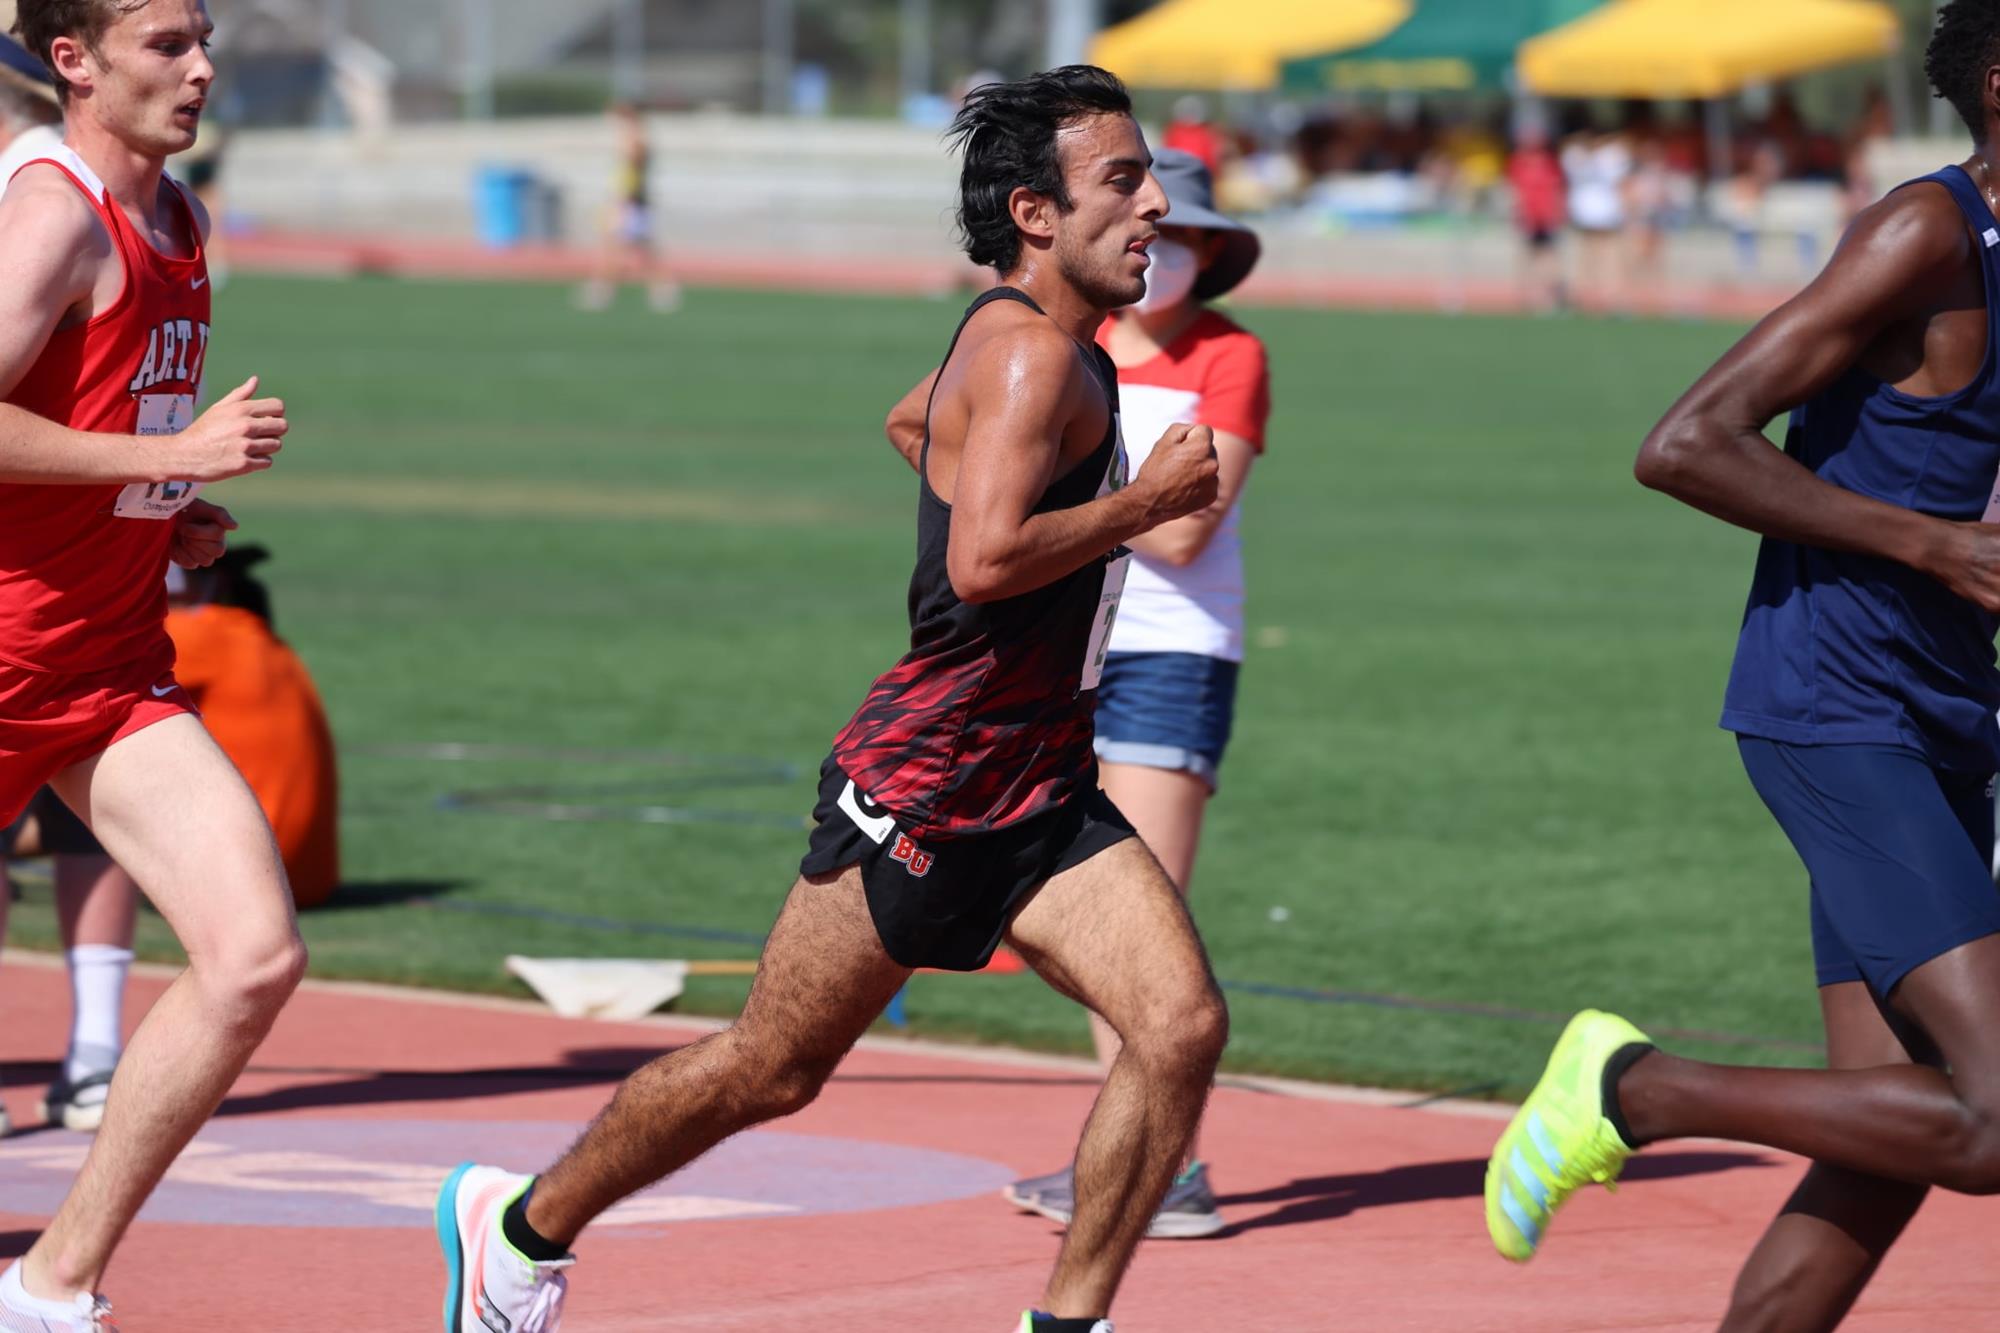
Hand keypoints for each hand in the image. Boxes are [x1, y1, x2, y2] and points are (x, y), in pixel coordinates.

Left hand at [168, 497, 235, 568]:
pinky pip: (190, 564)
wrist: (162, 518)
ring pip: (206, 561)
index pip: (217, 535)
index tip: (185, 522)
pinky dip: (181, 555)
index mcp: (219, 530)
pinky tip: (177, 545)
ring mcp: (204, 555)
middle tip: (182, 531)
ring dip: (190, 548)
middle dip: (195, 540)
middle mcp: (216, 545)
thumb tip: (235, 527)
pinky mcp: (191, 562)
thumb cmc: (182, 509)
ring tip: (181, 538)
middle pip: (217, 551)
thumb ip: (220, 514)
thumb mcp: (199, 506)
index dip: (198, 531)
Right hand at [171, 376, 285, 481]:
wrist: (184, 455)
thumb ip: (240, 395)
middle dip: (274, 431)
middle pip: (282, 426)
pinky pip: (267, 462)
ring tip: (249, 447)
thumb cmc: (203, 430)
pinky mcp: (244, 464)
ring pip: (276, 445)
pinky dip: (259, 462)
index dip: (275, 414)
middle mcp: (245, 425)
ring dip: (267, 448)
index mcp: (241, 409)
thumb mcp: (218, 408)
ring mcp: (245, 445)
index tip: (265, 420)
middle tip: (259, 435)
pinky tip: (245, 458)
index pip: (278, 406)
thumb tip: (255, 380)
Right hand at [1132, 422, 1218, 526]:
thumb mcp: (1163, 441)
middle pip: (1208, 448)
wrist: (1150, 503)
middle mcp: (1212, 463)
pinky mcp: (1211, 495)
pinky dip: (1200, 483)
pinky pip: (1209, 482)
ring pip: (1209, 466)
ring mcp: (1213, 481)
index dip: (1189, 436)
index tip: (1178, 448)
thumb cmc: (1155, 470)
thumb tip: (1193, 430)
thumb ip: (1182, 429)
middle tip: (1177, 463)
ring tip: (1180, 477)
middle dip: (1196, 452)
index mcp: (1202, 447)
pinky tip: (1185, 487)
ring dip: (1199, 467)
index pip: (1203, 430)